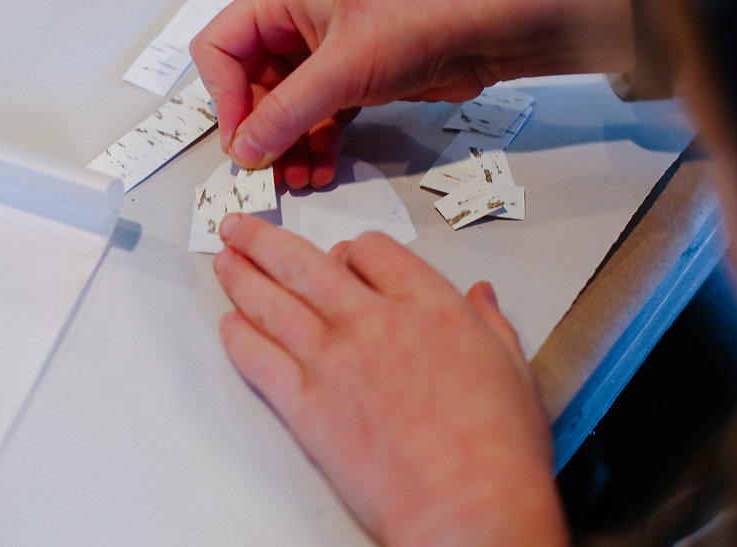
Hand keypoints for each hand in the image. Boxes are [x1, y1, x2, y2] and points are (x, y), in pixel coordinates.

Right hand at [190, 0, 486, 187]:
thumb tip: (244, 151)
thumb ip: (287, 112)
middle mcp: (292, 26)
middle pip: (247, 87)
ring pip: (282, 110)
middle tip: (268, 172)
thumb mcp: (343, 68)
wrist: (485, 31)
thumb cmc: (418, 21)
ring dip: (286, 147)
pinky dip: (314, 146)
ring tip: (298, 179)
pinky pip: (313, 120)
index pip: (219, 50)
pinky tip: (322, 171)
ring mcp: (320, 57)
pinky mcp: (347, 83)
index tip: (243, 139)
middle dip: (258, 132)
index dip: (224, 98)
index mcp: (279, 2)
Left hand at [212, 214, 568, 545]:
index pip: (371, 250)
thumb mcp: (513, 368)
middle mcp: (373, 321)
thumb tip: (481, 295)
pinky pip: (259, 360)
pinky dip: (239, 338)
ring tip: (223, 260)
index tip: (341, 254)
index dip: (351, 248)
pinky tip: (229, 326)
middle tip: (239, 227)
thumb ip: (489, 323)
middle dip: (264, 240)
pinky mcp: (307, 406)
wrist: (468, 508)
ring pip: (273, 303)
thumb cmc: (498, 448)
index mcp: (427, 305)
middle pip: (304, 263)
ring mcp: (334, 361)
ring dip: (241, 276)